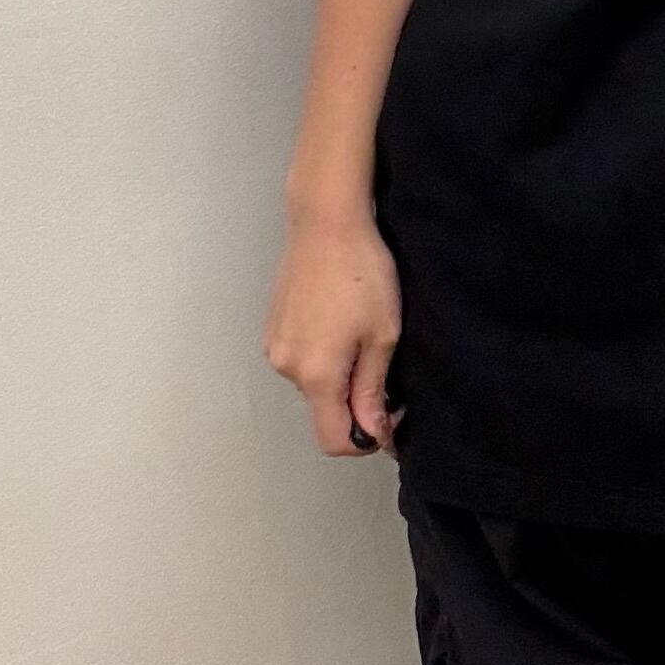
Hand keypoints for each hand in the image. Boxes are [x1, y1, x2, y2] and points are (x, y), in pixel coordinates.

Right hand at [263, 209, 401, 456]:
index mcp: (317, 374)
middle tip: (387, 368)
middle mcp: (286, 367)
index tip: (391, 417)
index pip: (334, 439)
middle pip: (324, 412)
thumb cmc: (362, 272)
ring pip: (313, 386)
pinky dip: (324, 358)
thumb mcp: (383, 334)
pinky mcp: (273, 330)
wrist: (327, 224)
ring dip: (340, 377)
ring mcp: (275, 347)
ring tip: (365, 336)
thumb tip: (375, 432)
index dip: (367, 440)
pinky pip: (301, 361)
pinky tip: (343, 325)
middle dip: (357, 404)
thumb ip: (374, 389)